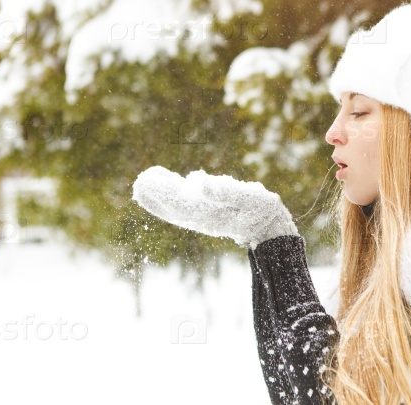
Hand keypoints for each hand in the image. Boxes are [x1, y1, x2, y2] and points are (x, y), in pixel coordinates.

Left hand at [132, 166, 298, 248]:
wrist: (270, 229)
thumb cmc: (262, 211)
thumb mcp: (249, 198)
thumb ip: (225, 191)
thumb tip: (200, 184)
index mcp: (205, 211)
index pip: (175, 200)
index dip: (159, 191)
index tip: (142, 182)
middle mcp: (200, 215)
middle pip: (171, 205)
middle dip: (155, 194)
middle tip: (140, 183)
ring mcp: (203, 217)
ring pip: (176, 207)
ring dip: (161, 196)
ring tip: (148, 182)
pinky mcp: (209, 215)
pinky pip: (185, 208)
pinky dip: (173, 201)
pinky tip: (171, 190)